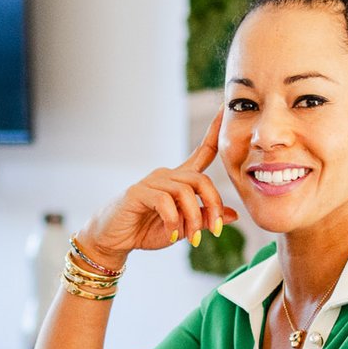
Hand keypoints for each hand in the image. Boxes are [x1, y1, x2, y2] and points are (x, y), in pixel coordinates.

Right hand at [77, 110, 239, 265]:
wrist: (114, 240)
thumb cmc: (146, 230)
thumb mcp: (183, 228)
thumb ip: (204, 219)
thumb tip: (233, 215)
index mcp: (179, 180)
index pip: (202, 152)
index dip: (214, 132)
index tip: (224, 108)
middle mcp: (166, 175)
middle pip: (201, 180)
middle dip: (213, 206)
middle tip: (214, 231)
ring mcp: (151, 182)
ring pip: (185, 192)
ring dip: (192, 219)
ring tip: (191, 239)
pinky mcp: (138, 192)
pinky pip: (165, 202)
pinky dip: (173, 221)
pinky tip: (172, 234)